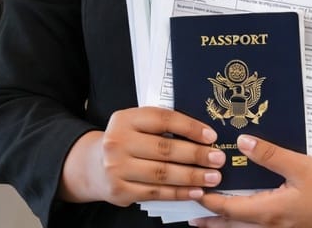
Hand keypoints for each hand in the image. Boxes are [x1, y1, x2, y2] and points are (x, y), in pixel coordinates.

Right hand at [59, 106, 226, 205]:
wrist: (92, 166)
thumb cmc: (126, 141)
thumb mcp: (136, 125)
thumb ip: (162, 125)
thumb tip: (205, 135)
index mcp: (125, 118)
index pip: (162, 119)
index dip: (189, 127)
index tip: (211, 136)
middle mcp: (117, 142)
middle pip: (164, 148)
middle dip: (196, 154)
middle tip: (218, 158)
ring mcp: (116, 168)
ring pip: (162, 173)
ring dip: (192, 176)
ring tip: (213, 177)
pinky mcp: (120, 190)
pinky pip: (156, 192)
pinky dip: (179, 193)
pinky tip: (196, 191)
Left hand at [189, 135, 311, 227]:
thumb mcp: (302, 167)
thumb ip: (271, 155)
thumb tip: (242, 142)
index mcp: (270, 211)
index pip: (229, 209)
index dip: (209, 202)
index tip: (194, 191)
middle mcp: (271, 227)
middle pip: (232, 227)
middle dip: (211, 222)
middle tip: (192, 218)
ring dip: (226, 227)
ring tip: (210, 223)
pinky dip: (247, 225)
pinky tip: (248, 219)